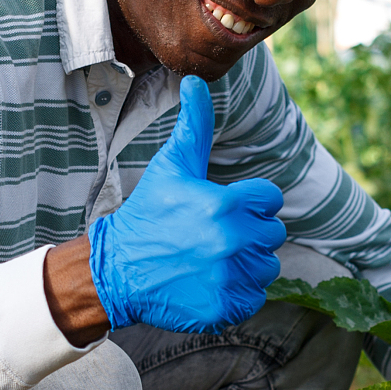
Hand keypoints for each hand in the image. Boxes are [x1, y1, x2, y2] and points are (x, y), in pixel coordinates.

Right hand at [86, 75, 285, 332]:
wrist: (118, 269)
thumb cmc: (148, 213)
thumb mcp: (172, 167)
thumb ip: (195, 127)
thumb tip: (195, 82)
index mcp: (226, 204)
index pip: (270, 200)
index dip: (250, 203)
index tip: (223, 210)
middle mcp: (233, 241)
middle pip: (272, 235)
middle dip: (249, 234)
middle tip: (213, 237)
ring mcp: (230, 277)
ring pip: (266, 267)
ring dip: (246, 265)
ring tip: (211, 260)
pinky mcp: (225, 307)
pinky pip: (253, 297)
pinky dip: (237, 293)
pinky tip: (209, 282)